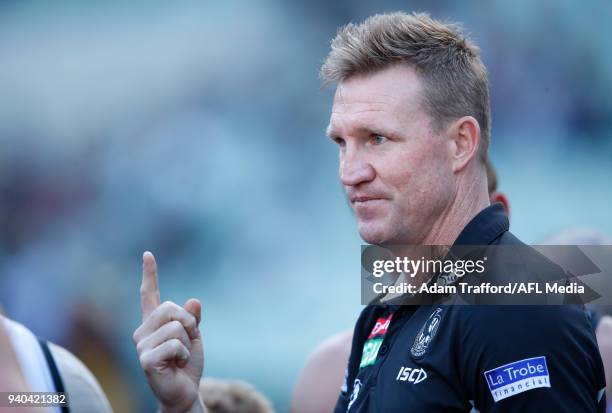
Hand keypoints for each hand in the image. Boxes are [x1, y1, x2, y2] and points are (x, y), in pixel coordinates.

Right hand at [133, 252, 205, 412]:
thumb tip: (194, 301)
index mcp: (154, 323)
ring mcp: (142, 345)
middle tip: (186, 343)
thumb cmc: (186, 364)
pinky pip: (175, 345)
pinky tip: (176, 365)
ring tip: (180, 357)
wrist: (184, 392)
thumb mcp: (195, 336)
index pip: (150, 294)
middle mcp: (143, 331)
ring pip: (176, 327)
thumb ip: (193, 318)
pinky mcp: (145, 359)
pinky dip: (184, 354)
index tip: (148, 254)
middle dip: (189, 323)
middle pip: (171, 308)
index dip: (150, 274)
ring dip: (187, 343)